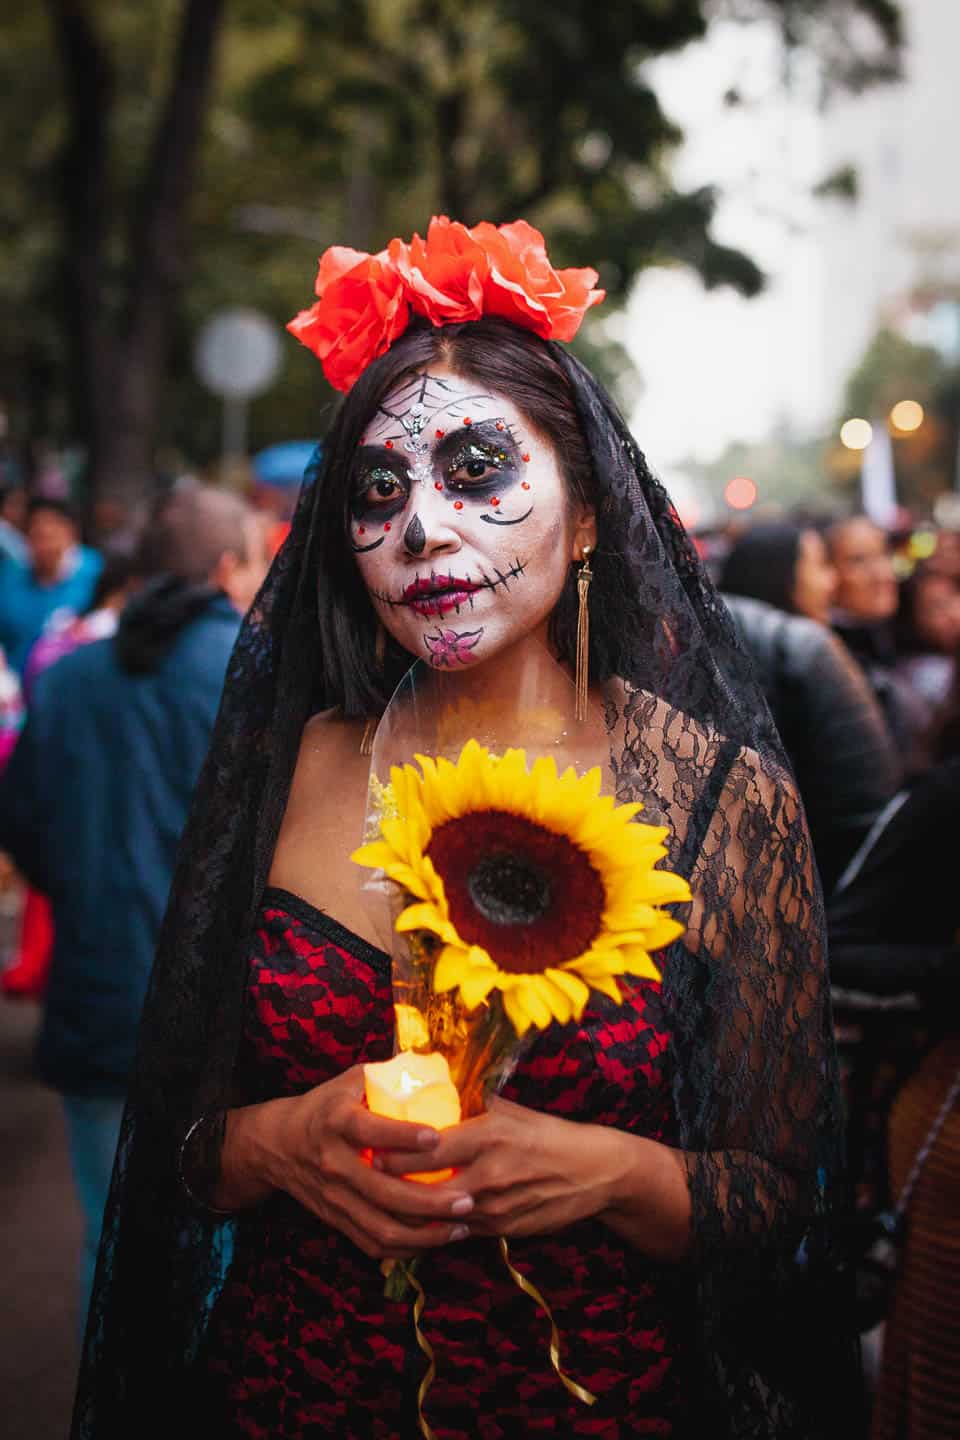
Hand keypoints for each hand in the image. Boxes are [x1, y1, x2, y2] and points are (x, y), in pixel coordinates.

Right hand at [222, 1066, 475, 1260]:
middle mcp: (334, 1163)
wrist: (279, 1145)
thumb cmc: (326, 1106)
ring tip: (462, 1225)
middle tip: (468, 1199)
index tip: (437, 1137)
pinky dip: (408, 1247)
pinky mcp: (337, 1219)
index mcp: (337, 1122)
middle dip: (430, 1201)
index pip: (369, 1131)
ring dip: (426, 1232)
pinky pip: (373, 1243)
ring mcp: (335, 1197)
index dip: (403, 1136)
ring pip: (382, 1226)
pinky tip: (437, 1240)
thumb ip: (388, 1076)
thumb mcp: (350, 1082)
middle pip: (384, 1191)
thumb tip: (437, 1066)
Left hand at [376, 1096, 627, 1239]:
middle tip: (364, 1181)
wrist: (595, 1171)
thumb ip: (471, 1107)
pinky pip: (458, 1231)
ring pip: (437, 1217)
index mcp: (489, 1135)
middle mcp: (490, 1173)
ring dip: (408, 1213)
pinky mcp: (503, 1229)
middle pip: (425, 1189)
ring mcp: (496, 1207)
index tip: (369, 1147)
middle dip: (390, 1189)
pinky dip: (435, 1227)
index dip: (393, 1151)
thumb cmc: (547, 1134)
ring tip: (379, 1202)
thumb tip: (432, 1089)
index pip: (428, 1147)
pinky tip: (415, 1221)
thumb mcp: (509, 1112)